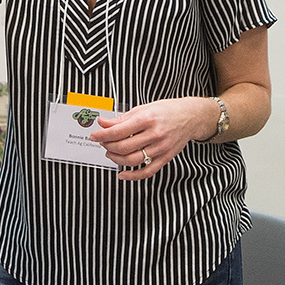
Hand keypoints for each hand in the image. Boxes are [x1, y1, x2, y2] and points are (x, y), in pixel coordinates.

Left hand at [89, 96, 215, 180]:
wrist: (190, 117)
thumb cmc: (166, 111)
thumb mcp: (142, 109)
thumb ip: (121, 118)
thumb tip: (103, 123)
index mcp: (147, 119)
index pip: (118, 131)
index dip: (102, 135)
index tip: (94, 135)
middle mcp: (155, 134)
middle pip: (123, 147)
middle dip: (107, 146)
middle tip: (102, 143)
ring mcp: (160, 148)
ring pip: (132, 160)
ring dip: (116, 159)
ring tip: (110, 153)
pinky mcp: (165, 158)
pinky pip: (146, 172)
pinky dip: (132, 176)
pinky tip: (122, 174)